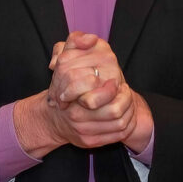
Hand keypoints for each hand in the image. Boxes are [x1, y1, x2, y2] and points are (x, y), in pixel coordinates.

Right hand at [46, 33, 151, 152]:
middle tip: (126, 90)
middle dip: (126, 100)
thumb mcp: (64, 60)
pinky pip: (117, 135)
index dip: (112, 89)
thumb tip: (90, 38)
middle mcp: (75, 117)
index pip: (96, 97)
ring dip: (129, 111)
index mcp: (69, 96)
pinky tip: (126, 114)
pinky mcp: (90, 142)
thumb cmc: (61, 87)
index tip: (116, 81)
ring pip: (119, 124)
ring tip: (128, 100)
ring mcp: (83, 132)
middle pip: (113, 112)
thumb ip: (74, 42)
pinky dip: (127, 124)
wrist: (53, 119)